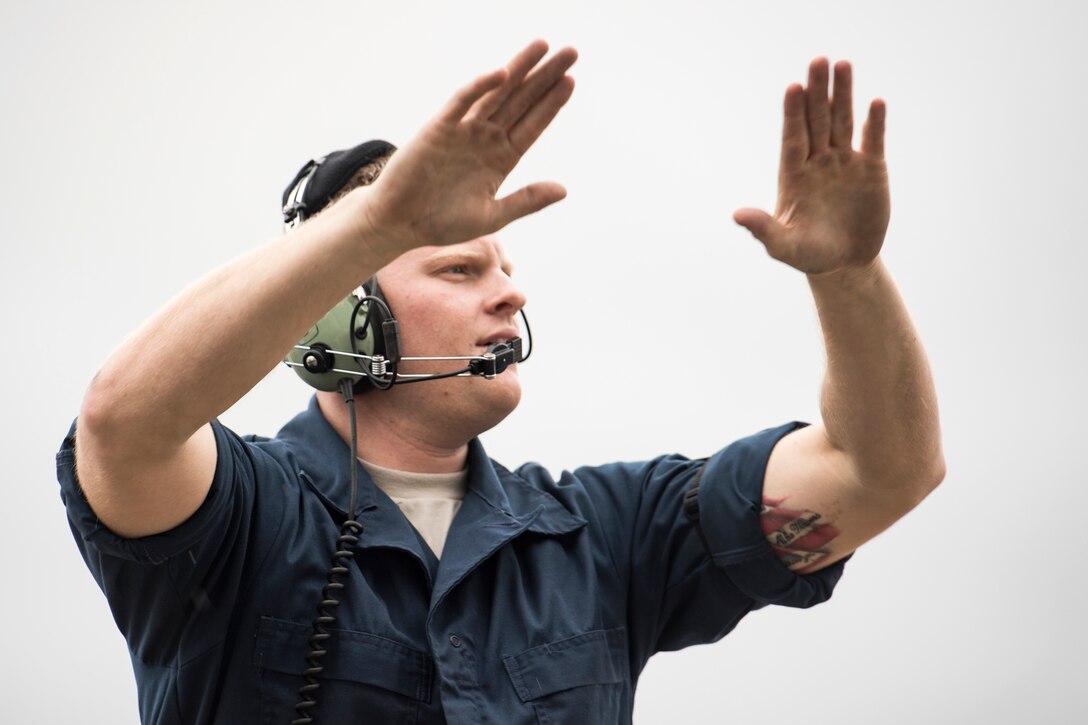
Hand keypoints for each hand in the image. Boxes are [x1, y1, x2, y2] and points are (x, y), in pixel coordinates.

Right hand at [357, 40, 576, 258]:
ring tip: (543, 46)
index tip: (571, 81)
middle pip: (521, 101)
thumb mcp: (493, 215)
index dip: (552, 103)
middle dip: (546, 77)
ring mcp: (463, 131)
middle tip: (571, 52)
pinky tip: (502, 74)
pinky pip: (462, 103)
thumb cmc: (442, 222)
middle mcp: (485, 139)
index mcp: (501, 158)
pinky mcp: (439, 128)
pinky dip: (480, 87)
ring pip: (497, 94)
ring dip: (520, 69)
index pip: (532, 124)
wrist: (400, 224)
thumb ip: (527, 200)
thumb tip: (564, 190)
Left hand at [734, 59, 889, 276]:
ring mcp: (844, 162)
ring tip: (843, 64)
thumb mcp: (784, 246)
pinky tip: (876, 103)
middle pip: (817, 120)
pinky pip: (872, 140)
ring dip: (844, 94)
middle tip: (818, 60)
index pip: (793, 138)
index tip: (792, 88)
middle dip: (817, 91)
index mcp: (794, 174)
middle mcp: (818, 162)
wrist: (844, 263)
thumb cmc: (808, 254)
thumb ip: (763, 229)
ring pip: (842, 121)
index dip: (793, 114)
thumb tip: (736, 215)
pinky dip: (874, 123)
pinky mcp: (871, 169)